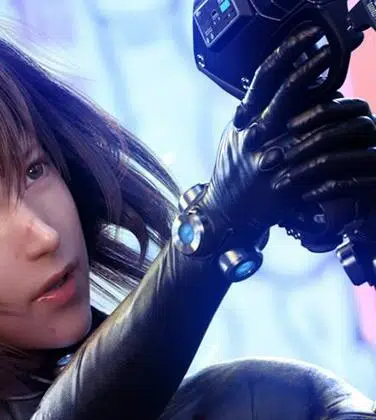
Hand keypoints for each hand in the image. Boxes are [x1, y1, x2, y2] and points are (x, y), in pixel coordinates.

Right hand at [189, 26, 375, 258]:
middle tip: (334, 50)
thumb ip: (254, 112)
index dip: (288, 53)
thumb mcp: (236, 137)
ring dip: (343, 110)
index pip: (264, 78)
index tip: (309, 35)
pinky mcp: (289, 184)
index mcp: (244, 121)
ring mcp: (272, 159)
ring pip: (315, 126)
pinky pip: (327, 164)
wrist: (225, 216)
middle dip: (313, 67)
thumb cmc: (233, 173)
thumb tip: (281, 85)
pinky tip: (364, 145)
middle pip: (287, 92)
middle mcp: (256, 136)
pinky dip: (348, 154)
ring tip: (362, 105)